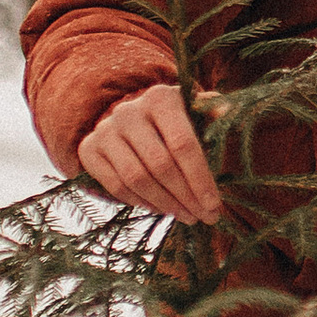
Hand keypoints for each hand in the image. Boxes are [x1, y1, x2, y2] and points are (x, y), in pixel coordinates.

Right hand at [77, 80, 223, 223]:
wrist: (131, 122)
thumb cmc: (174, 123)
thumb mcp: (196, 115)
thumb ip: (213, 116)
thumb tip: (227, 111)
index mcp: (161, 98)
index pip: (183, 144)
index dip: (200, 179)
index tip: (214, 206)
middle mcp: (128, 111)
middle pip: (160, 165)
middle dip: (185, 197)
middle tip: (203, 218)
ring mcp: (105, 130)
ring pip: (137, 178)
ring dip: (165, 204)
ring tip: (186, 216)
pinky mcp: (89, 149)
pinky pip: (115, 186)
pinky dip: (140, 202)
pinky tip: (160, 209)